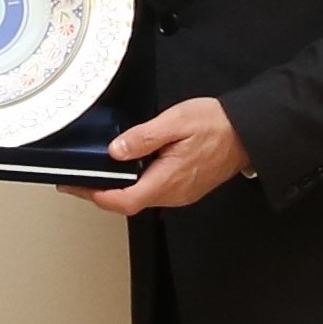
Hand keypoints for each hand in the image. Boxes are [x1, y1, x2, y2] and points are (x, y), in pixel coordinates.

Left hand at [83, 96, 248, 216]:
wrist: (248, 133)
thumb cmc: (217, 125)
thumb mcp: (176, 121)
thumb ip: (144, 137)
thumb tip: (116, 150)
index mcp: (168, 180)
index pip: (123, 200)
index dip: (94, 195)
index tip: (74, 185)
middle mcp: (173, 194)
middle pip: (127, 202)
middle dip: (100, 192)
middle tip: (77, 178)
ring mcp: (180, 194)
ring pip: (140, 198)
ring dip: (116, 189)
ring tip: (97, 173)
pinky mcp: (185, 188)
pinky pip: (153, 192)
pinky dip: (134, 184)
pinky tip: (127, 170)